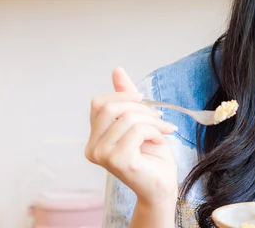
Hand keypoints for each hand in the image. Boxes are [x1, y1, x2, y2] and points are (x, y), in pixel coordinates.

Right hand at [85, 67, 178, 206]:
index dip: (123, 95)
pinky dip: (155, 130)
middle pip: (109, 107)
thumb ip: (126, 98)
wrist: (162, 184)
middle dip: (139, 106)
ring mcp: (102, 156)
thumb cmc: (152, 155)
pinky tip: (159, 140)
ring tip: (162, 129)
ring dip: (152, 120)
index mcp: (93, 139)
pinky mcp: (118, 161)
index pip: (99, 103)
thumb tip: (117, 70)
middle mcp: (92, 148)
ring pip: (127, 117)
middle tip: (157, 117)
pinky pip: (137, 130)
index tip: (144, 101)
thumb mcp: (140, 119)